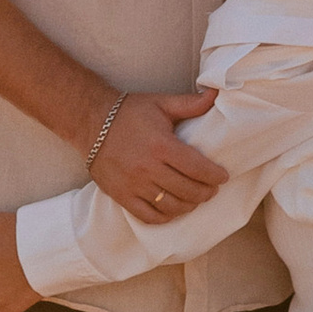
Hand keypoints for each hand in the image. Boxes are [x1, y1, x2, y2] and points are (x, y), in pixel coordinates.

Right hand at [90, 89, 228, 223]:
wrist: (89, 122)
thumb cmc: (128, 112)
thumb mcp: (161, 103)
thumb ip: (190, 103)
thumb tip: (215, 94)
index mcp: (161, 145)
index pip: (197, 168)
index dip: (215, 175)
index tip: (223, 177)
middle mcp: (148, 168)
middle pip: (188, 190)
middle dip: (206, 192)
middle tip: (211, 189)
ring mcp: (133, 185)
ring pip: (171, 206)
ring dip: (189, 205)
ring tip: (194, 199)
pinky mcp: (121, 196)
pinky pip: (149, 216)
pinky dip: (165, 217)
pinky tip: (172, 209)